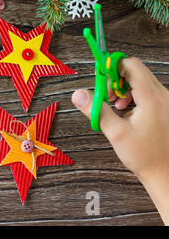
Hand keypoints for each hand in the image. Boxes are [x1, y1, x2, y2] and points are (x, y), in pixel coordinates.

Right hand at [72, 57, 168, 224]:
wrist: (166, 173)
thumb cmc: (145, 156)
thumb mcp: (116, 133)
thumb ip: (96, 110)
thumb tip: (79, 95)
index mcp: (152, 98)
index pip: (131, 66)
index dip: (112, 68)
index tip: (100, 78)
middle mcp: (163, 95)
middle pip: (135, 71)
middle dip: (116, 79)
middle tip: (105, 96)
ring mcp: (166, 101)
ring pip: (141, 80)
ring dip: (123, 88)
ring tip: (115, 106)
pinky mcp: (165, 107)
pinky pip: (147, 91)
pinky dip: (133, 96)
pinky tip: (125, 111)